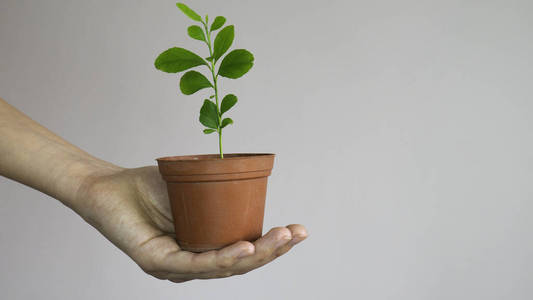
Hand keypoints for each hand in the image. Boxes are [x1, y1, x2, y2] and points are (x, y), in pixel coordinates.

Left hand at [76, 166, 307, 281]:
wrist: (106, 185)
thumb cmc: (150, 188)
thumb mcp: (197, 188)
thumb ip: (224, 194)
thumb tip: (257, 180)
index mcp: (204, 250)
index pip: (245, 255)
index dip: (274, 246)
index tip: (299, 230)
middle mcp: (192, 265)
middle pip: (240, 266)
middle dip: (274, 251)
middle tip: (297, 234)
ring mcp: (175, 268)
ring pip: (223, 267)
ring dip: (257, 254)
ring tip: (282, 238)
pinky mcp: (156, 263)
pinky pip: (195, 264)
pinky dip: (224, 257)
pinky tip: (245, 248)